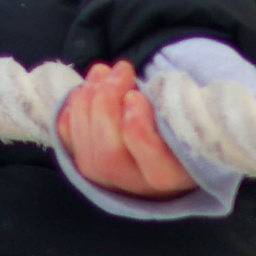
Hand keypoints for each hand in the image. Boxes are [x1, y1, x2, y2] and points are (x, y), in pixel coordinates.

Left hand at [55, 61, 194, 197]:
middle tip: (120, 70)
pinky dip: (70, 113)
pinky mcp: (86, 166)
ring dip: (86, 102)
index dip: (138, 129)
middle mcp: (138, 186)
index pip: (154, 168)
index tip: (136, 95)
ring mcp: (108, 180)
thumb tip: (145, 87)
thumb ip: (173, 109)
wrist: (168, 143)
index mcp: (174, 176)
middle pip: (110, 155)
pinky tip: (82, 90)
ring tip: (102, 71)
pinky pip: (68, 142)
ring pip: (86, 149)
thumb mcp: (187, 118)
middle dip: (107, 104)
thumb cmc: (183, 123)